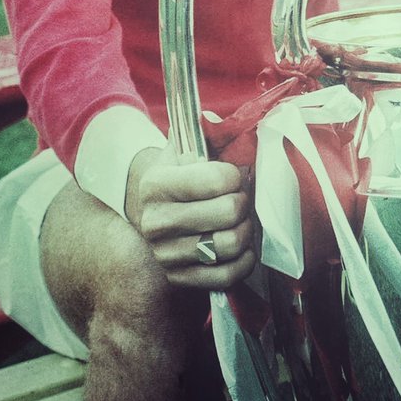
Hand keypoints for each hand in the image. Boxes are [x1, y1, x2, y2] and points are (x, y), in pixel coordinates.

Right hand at [125, 144, 255, 288]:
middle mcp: (154, 222)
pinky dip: (243, 261)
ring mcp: (165, 255)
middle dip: (242, 202)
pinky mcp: (179, 280)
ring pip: (230, 244)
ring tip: (239, 221)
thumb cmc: (183, 176)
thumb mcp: (188, 149)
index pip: (215, 180)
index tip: (232, 175)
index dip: (234, 176)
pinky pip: (228, 275)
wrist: (160, 212)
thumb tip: (213, 120)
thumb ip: (204, 132)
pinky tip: (239, 247)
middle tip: (239, 198)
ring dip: (245, 230)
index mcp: (155, 184)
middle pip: (228, 212)